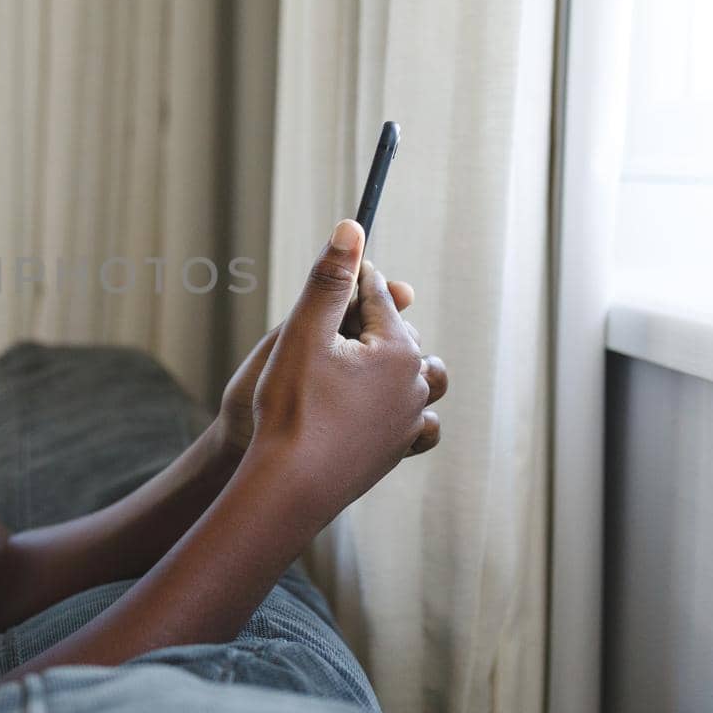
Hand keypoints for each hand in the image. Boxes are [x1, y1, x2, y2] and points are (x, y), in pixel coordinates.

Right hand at [246, 220, 447, 527]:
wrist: (290, 486)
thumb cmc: (291, 408)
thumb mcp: (302, 333)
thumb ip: (330, 278)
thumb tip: (352, 226)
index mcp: (397, 348)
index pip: (377, 294)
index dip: (352, 277)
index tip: (336, 266)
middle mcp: (415, 382)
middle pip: (400, 331)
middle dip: (369, 319)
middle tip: (332, 318)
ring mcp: (411, 420)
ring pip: (422, 375)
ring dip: (400, 359)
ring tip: (367, 357)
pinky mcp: (400, 450)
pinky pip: (421, 422)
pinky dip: (408, 408)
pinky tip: (383, 407)